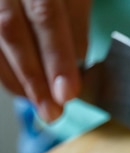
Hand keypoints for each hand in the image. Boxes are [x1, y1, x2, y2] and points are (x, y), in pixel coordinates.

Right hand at [0, 0, 90, 121]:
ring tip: (43, 106)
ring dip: (19, 81)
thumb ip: (75, 26)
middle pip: (11, 32)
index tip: (67, 93)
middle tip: (53, 112)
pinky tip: (25, 91)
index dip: (56, 57)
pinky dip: (7, 75)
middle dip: (34, 78)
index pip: (45, 16)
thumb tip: (74, 68)